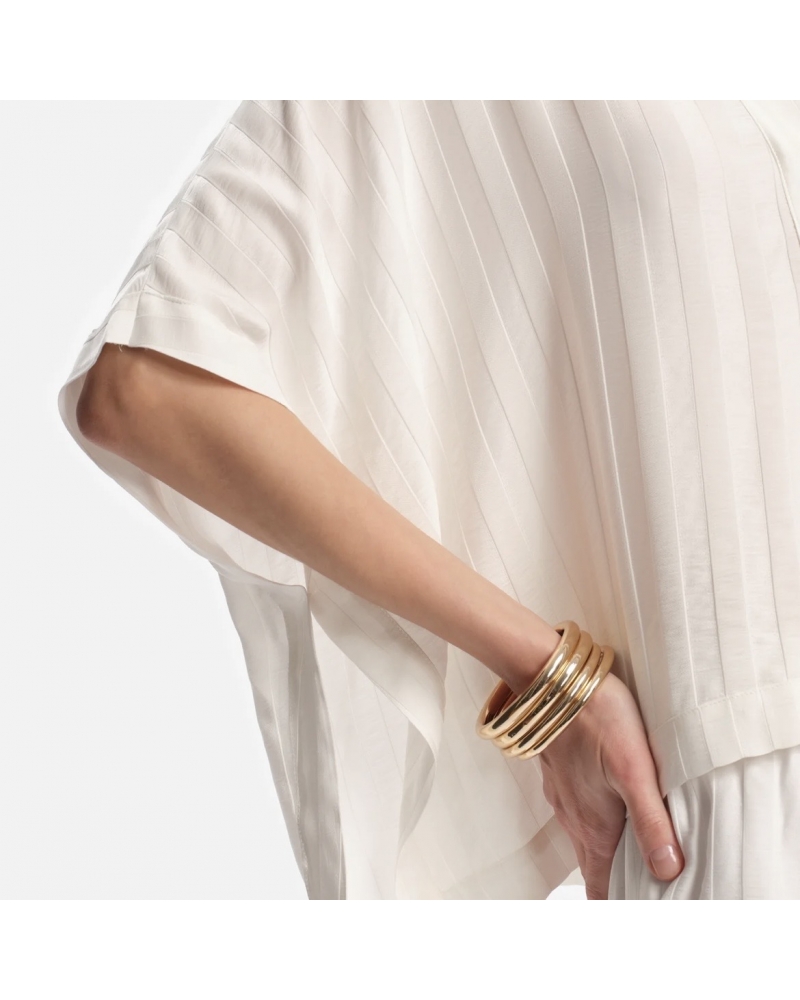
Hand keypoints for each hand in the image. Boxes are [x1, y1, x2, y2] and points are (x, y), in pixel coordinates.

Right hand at [539, 671, 684, 899]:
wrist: (552, 677)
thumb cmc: (596, 717)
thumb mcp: (635, 769)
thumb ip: (651, 822)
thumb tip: (668, 871)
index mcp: (593, 826)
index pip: (600, 886)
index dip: (617, 905)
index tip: (636, 913)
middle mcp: (573, 817)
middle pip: (593, 867)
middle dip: (614, 885)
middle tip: (641, 895)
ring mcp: (563, 795)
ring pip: (584, 838)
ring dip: (605, 855)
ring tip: (631, 860)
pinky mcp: (560, 773)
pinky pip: (577, 811)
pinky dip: (595, 824)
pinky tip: (609, 810)